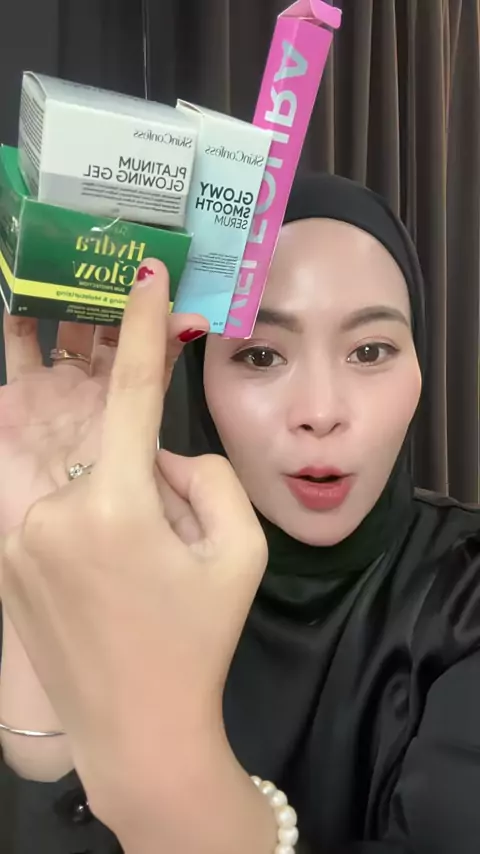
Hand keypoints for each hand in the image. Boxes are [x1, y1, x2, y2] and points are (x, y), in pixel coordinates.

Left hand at [0, 258, 207, 778]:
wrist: (138, 731)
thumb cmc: (198, 640)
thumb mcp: (240, 552)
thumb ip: (210, 477)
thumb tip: (163, 455)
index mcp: (118, 506)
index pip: (134, 392)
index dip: (142, 327)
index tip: (144, 273)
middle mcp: (52, 513)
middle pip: (108, 448)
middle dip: (141, 462)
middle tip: (152, 497)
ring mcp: (17, 540)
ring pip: (79, 483)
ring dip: (115, 501)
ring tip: (141, 573)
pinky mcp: (2, 563)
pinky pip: (51, 512)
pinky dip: (86, 522)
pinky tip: (114, 574)